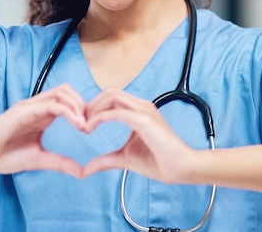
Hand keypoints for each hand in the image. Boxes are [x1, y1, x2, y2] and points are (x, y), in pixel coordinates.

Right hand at [0, 84, 86, 177]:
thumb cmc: (4, 156)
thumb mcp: (38, 159)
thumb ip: (60, 162)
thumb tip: (82, 172)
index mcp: (42, 115)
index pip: (68, 101)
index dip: (83, 111)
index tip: (91, 129)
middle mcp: (37, 107)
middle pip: (67, 91)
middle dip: (83, 104)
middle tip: (90, 125)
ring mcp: (30, 107)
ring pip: (61, 93)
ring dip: (77, 105)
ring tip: (84, 124)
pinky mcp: (23, 111)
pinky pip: (50, 104)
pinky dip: (68, 111)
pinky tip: (77, 124)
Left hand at [82, 89, 196, 183]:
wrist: (181, 168)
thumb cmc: (159, 162)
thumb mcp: (125, 159)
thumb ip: (106, 160)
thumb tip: (86, 169)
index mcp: (139, 111)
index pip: (112, 98)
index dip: (95, 107)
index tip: (83, 124)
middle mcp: (142, 106)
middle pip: (110, 92)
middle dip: (91, 104)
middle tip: (80, 122)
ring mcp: (144, 110)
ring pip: (112, 96)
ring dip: (94, 108)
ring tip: (84, 125)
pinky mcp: (144, 120)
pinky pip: (116, 112)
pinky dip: (100, 117)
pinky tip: (90, 127)